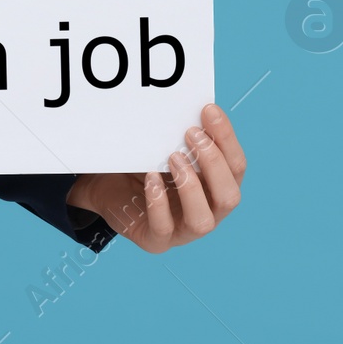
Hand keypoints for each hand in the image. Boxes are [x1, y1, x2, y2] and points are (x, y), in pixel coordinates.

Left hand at [66, 103, 245, 253]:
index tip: (208, 110)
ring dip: (191, 187)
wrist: (105, 185)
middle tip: (191, 133)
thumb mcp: (164, 147)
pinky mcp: (156, 240)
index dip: (227, 139)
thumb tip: (188, 103)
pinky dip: (159, 202)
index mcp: (217, 186)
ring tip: (173, 157)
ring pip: (203, 220)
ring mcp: (184, 231)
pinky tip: (151, 178)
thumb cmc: (142, 163)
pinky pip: (163, 228)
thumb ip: (181, 135)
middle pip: (229, 196)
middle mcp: (208, 211)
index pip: (236, 166)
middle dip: (213, 163)